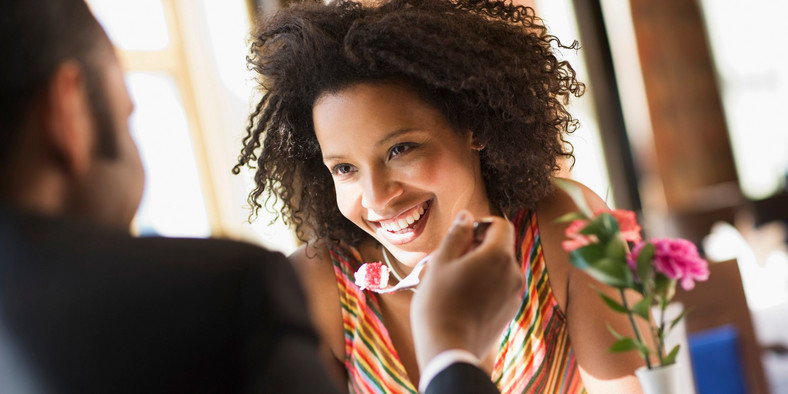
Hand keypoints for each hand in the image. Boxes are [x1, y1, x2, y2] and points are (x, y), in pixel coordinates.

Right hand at [410, 210, 523, 368]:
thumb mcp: (441, 262)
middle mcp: (514, 273)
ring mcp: (514, 295)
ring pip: (500, 269)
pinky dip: (486, 285)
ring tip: (454, 281)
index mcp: (498, 256)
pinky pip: (500, 288)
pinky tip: (463, 299)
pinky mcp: (510, 312)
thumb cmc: (438, 303)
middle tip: (452, 260)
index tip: (463, 236)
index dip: (482, 224)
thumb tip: (467, 216)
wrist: (447, 350)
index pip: (501, 225)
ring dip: (481, 267)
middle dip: (479, 247)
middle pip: (501, 247)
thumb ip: (457, 235)